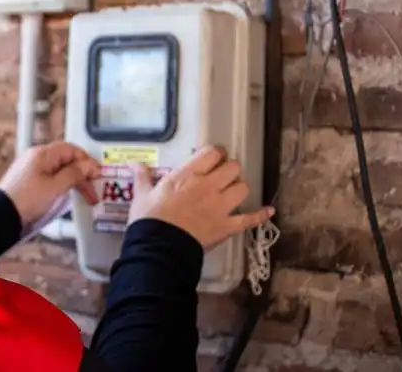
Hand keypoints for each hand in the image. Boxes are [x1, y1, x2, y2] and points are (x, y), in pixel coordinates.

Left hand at [0, 142, 100, 225]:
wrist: (1, 215)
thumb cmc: (27, 199)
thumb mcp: (55, 187)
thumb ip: (74, 174)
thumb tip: (88, 166)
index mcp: (42, 154)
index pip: (71, 150)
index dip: (86, 161)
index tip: (97, 175)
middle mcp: (36, 158)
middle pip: (66, 160)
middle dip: (82, 175)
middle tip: (93, 191)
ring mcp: (31, 169)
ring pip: (59, 171)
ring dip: (73, 182)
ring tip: (84, 197)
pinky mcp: (28, 181)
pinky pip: (50, 179)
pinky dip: (62, 186)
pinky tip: (67, 196)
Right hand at [128, 146, 274, 249]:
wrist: (158, 248)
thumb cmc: (148, 219)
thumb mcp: (141, 195)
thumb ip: (142, 177)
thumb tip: (133, 163)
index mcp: (187, 175)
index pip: (212, 153)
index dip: (215, 153)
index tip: (212, 157)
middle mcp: (208, 186)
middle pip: (232, 167)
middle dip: (229, 169)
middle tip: (221, 175)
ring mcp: (220, 207)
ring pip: (243, 188)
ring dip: (239, 188)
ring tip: (232, 191)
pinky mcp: (227, 226)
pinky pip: (250, 219)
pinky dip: (260, 215)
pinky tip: (269, 211)